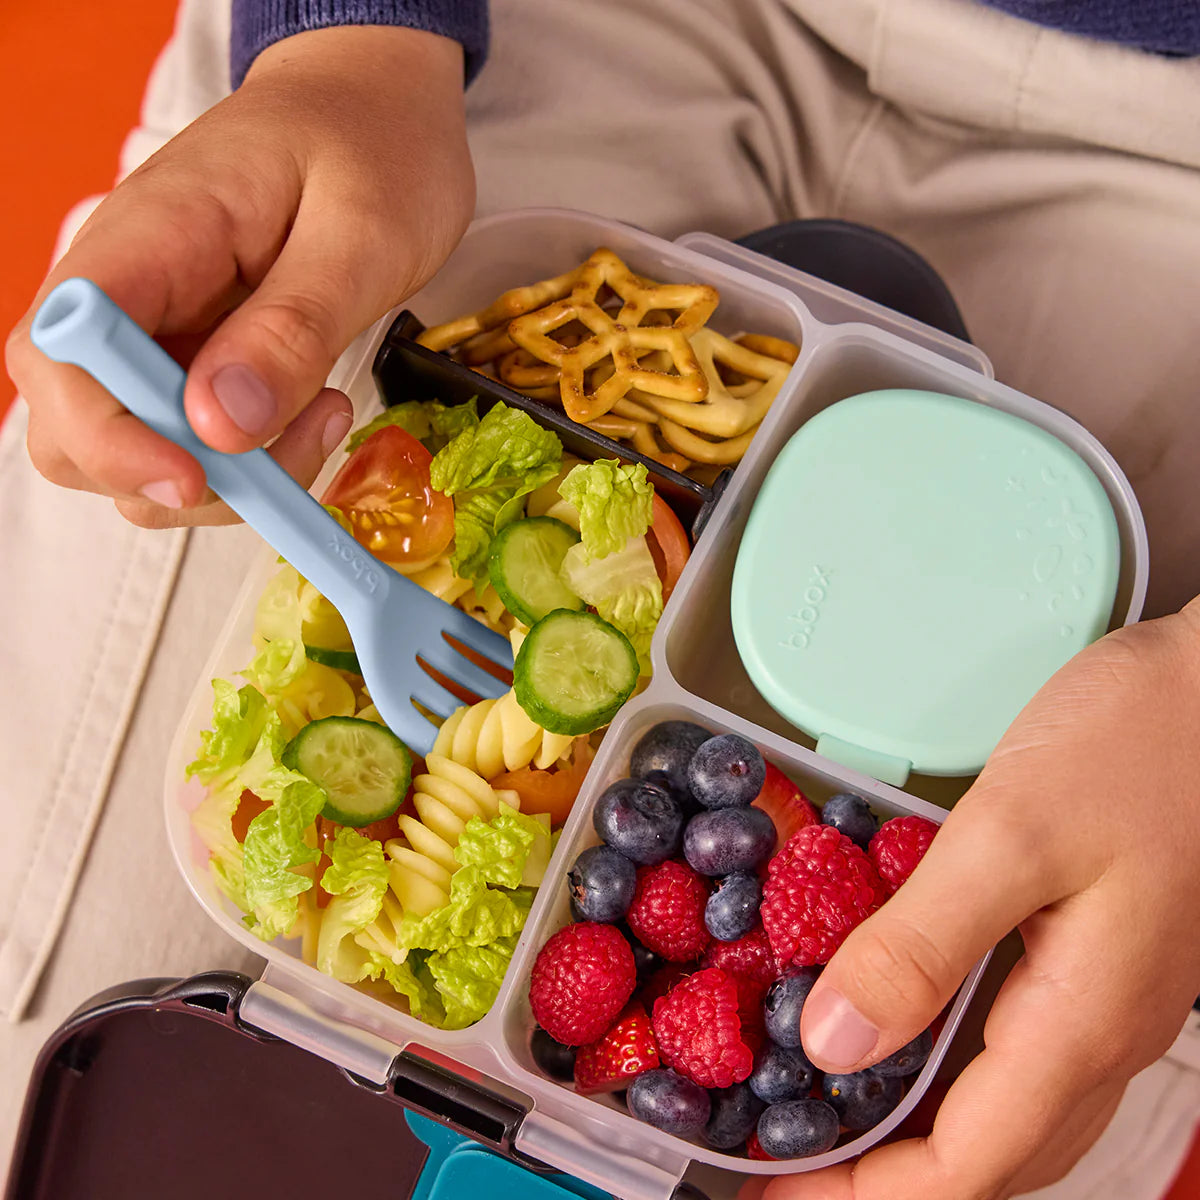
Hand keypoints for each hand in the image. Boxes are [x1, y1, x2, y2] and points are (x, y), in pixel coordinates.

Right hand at [5, 24, 473, 526]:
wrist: (373, 111)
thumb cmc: (371, 150)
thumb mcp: (361, 235)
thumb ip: (291, 328)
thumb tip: (219, 423)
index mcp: (149, 237)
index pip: (62, 354)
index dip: (108, 438)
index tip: (195, 474)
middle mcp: (129, 292)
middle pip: (76, 428)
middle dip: (177, 477)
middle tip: (289, 452)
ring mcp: (156, 332)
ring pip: (135, 453)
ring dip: (228, 477)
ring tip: (323, 415)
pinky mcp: (192, 359)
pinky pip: (190, 441)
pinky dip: (250, 459)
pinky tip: (313, 413)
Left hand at [765, 599, 1199, 1199]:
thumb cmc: (1138, 743)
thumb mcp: (1012, 835)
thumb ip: (922, 942)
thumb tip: (830, 1042)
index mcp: (1079, 1023)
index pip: (964, 1169)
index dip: (861, 1196)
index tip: (773, 1191)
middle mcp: (1100, 1031)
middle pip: (987, 1158)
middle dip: (883, 1179)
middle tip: (786, 1158)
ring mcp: (1107, 995)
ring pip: (1007, 1110)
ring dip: (916, 1131)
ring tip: (830, 1109)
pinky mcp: (1099, 954)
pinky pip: (1018, 1046)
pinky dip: (946, 1063)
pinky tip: (902, 1020)